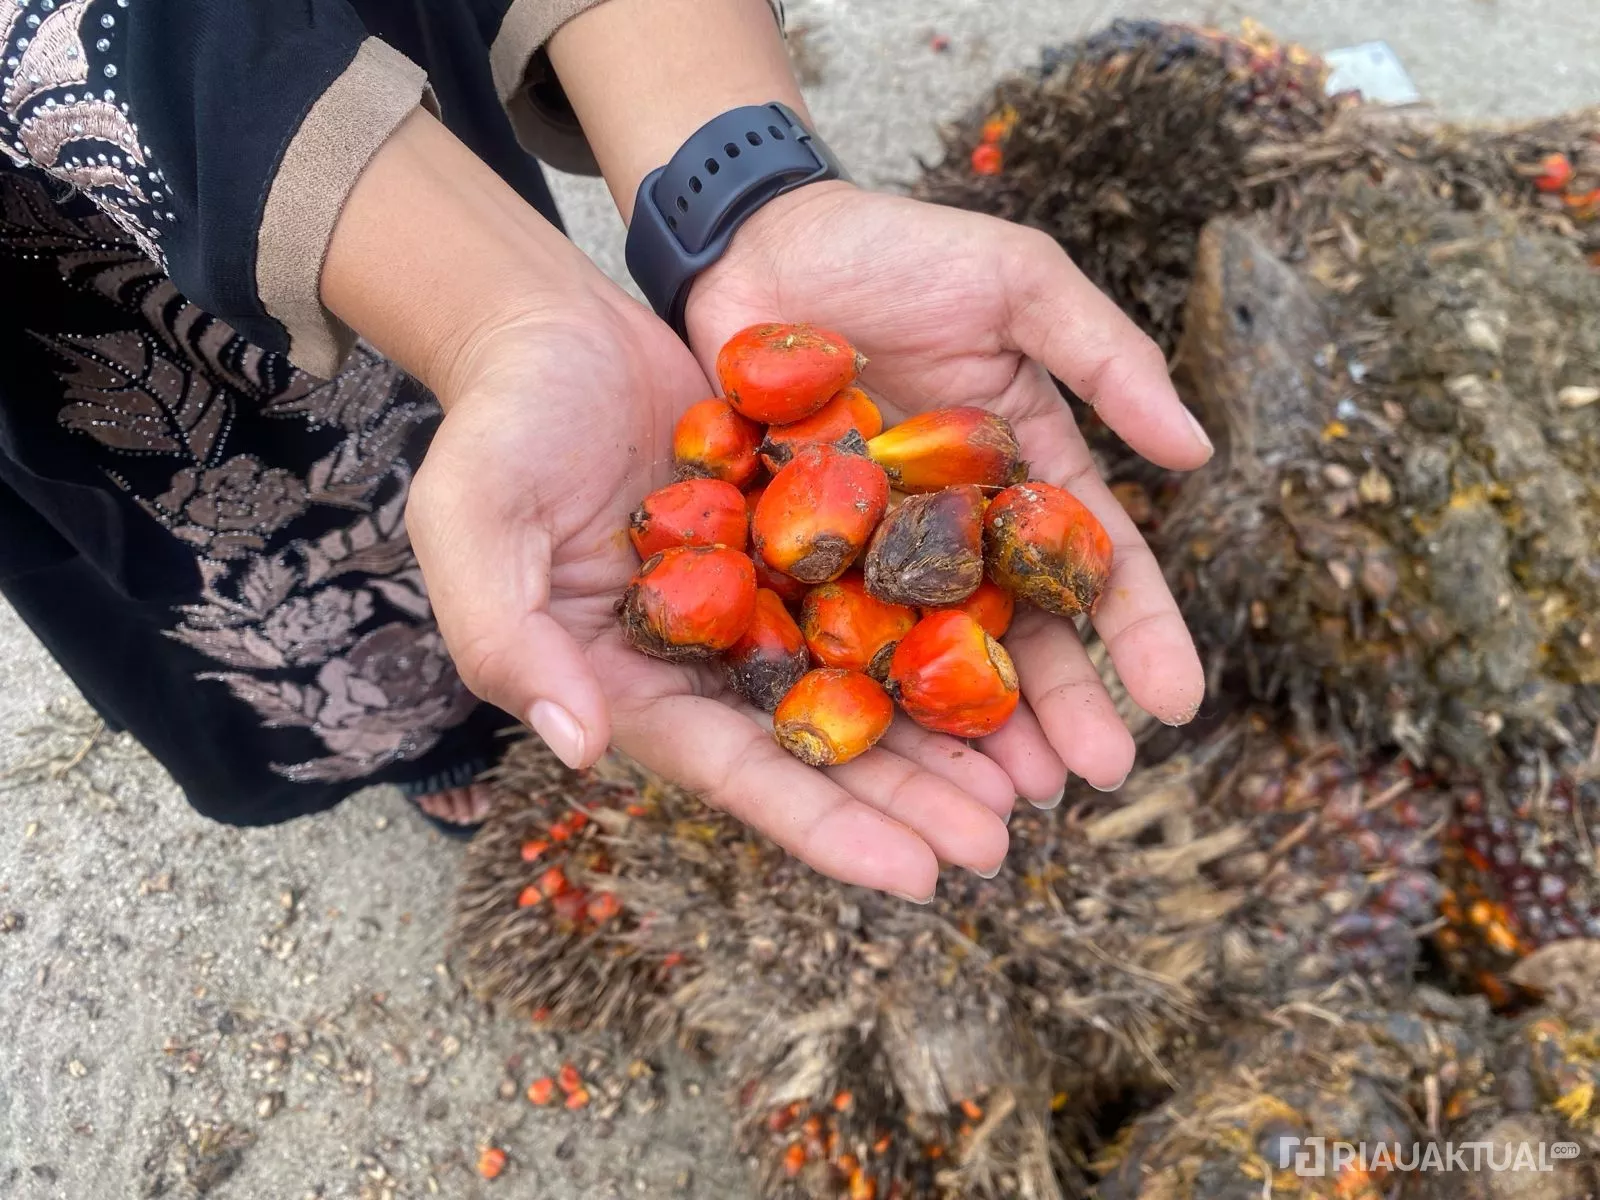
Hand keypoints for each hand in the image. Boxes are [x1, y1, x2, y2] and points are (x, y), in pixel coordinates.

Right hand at [325, 110, 1006, 898]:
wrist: (549, 329)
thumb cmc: (495, 430)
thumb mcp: (471, 529)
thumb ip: (505, 640)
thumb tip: (580, 745)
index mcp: (634, 684)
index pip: (738, 773)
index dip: (824, 828)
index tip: (916, 878)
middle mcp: (710, 658)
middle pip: (820, 748)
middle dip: (907, 803)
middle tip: (998, 846)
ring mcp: (764, 598)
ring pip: (867, 680)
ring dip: (943, 732)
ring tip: (1030, 778)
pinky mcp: (804, 534)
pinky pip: (882, 586)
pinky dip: (945, 621)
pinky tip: (1018, 649)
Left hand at [687, 181, 1212, 805]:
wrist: (756, 241)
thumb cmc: (894, 251)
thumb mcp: (1020, 281)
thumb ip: (1104, 356)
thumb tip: (1198, 452)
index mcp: (1022, 473)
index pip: (1097, 563)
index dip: (1141, 632)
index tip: (1177, 702)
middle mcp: (956, 530)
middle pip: (1021, 631)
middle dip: (1062, 705)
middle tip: (1094, 777)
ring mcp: (874, 552)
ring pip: (933, 655)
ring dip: (972, 728)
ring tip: (1004, 796)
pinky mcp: (792, 557)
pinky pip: (828, 634)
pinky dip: (858, 694)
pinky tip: (882, 755)